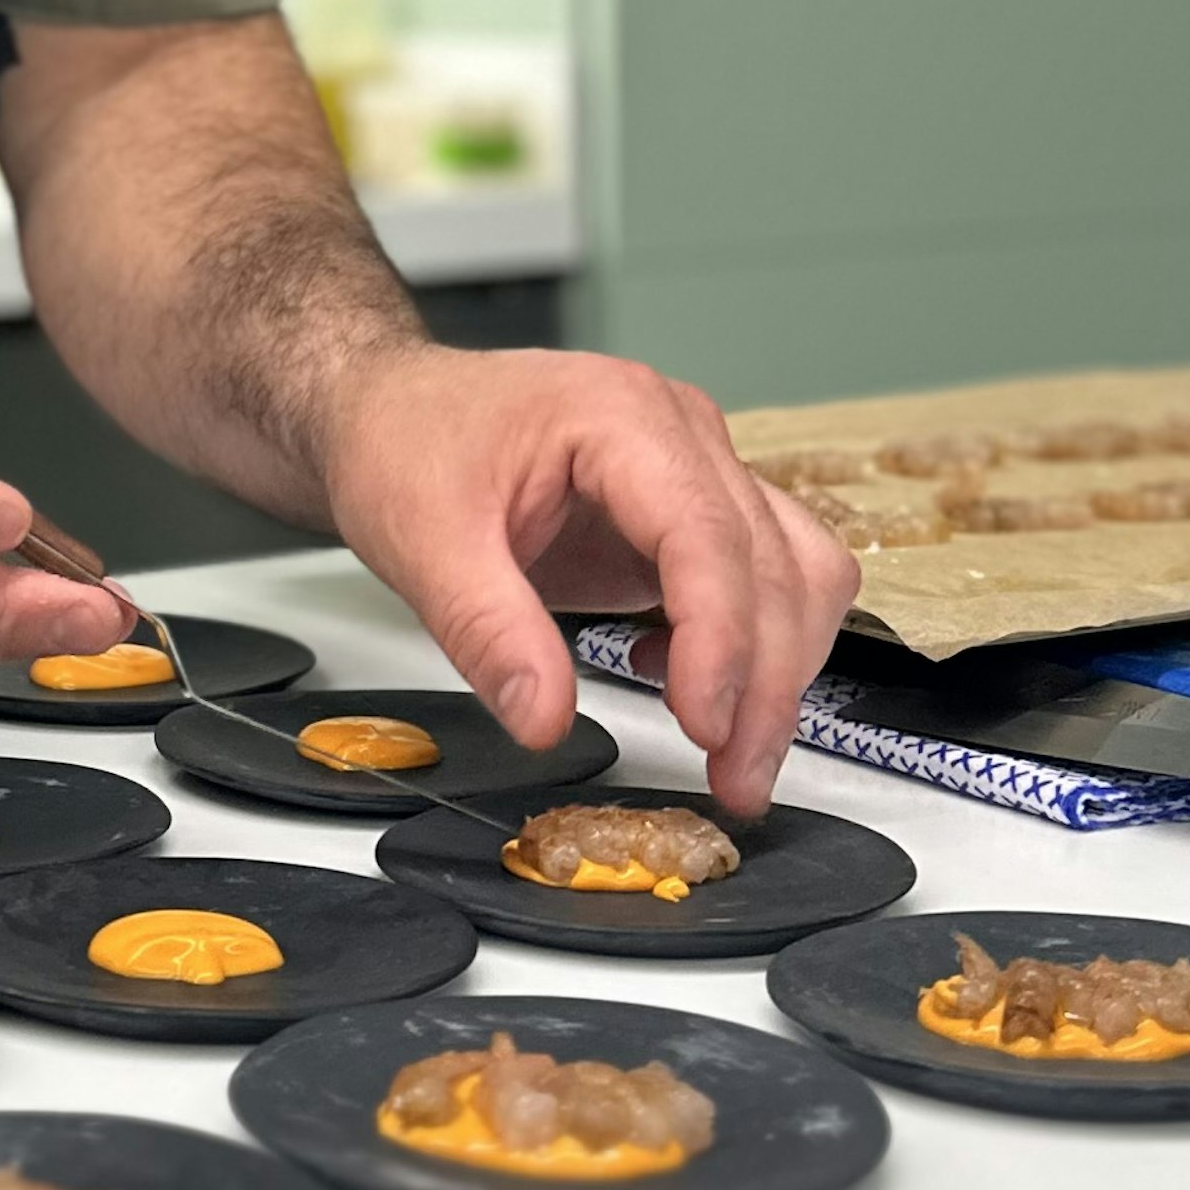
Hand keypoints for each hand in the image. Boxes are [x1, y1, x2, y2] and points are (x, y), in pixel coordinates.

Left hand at [317, 343, 857, 812]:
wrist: (392, 409)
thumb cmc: (406, 443)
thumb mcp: (422, 541)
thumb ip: (487, 631)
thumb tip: (547, 721)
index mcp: (620, 415)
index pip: (708, 533)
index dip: (720, 637)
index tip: (705, 724)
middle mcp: (682, 434)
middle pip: (772, 564)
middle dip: (765, 684)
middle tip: (734, 781)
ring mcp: (698, 470)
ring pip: (797, 573)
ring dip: (781, 671)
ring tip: (731, 756)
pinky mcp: (691, 514)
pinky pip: (768, 580)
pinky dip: (754, 644)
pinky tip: (679, 683)